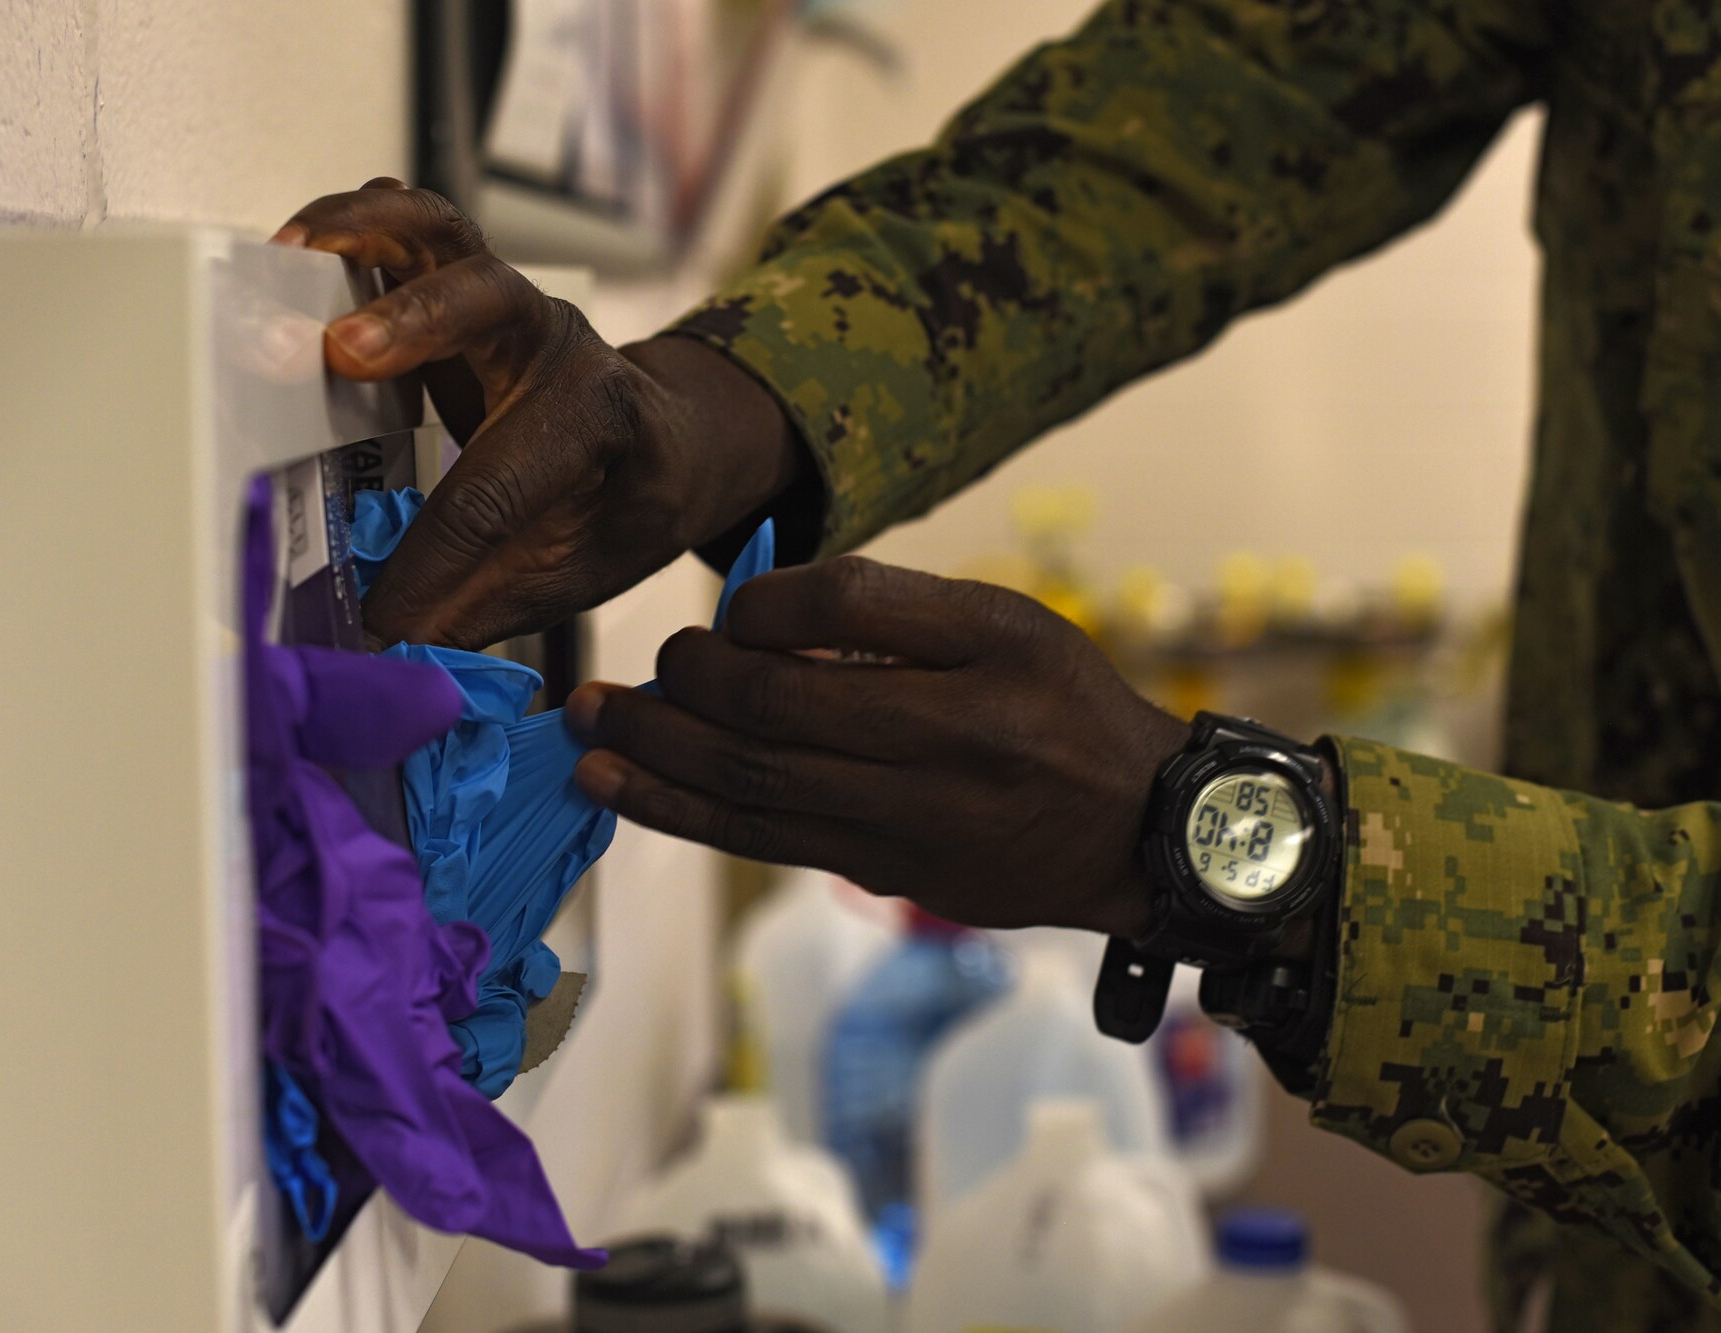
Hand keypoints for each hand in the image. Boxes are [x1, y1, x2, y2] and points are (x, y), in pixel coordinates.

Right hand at [273, 179, 801, 648]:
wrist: (672, 445)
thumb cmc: (624, 507)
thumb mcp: (575, 573)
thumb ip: (481, 612)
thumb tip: (387, 662)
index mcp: (602, 425)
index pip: (498, 488)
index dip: (431, 560)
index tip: (379, 620)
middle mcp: (559, 345)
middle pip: (489, 300)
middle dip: (413, 322)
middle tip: (338, 353)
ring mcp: (510, 301)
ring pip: (443, 233)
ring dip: (363, 235)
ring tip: (288, 254)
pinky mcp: (464, 282)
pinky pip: (412, 228)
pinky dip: (354, 224)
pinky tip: (299, 247)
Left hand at [565, 557, 1188, 936]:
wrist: (1136, 833)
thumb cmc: (1064, 707)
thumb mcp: (1008, 623)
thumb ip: (890, 611)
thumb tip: (757, 616)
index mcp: (975, 664)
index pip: (832, 618)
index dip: (753, 610)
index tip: (726, 612)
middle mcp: (938, 748)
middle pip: (769, 714)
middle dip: (679, 686)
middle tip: (633, 669)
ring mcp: (905, 823)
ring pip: (749, 787)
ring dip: (651, 756)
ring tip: (584, 729)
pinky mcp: (883, 872)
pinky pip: (764, 840)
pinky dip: (682, 814)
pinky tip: (622, 791)